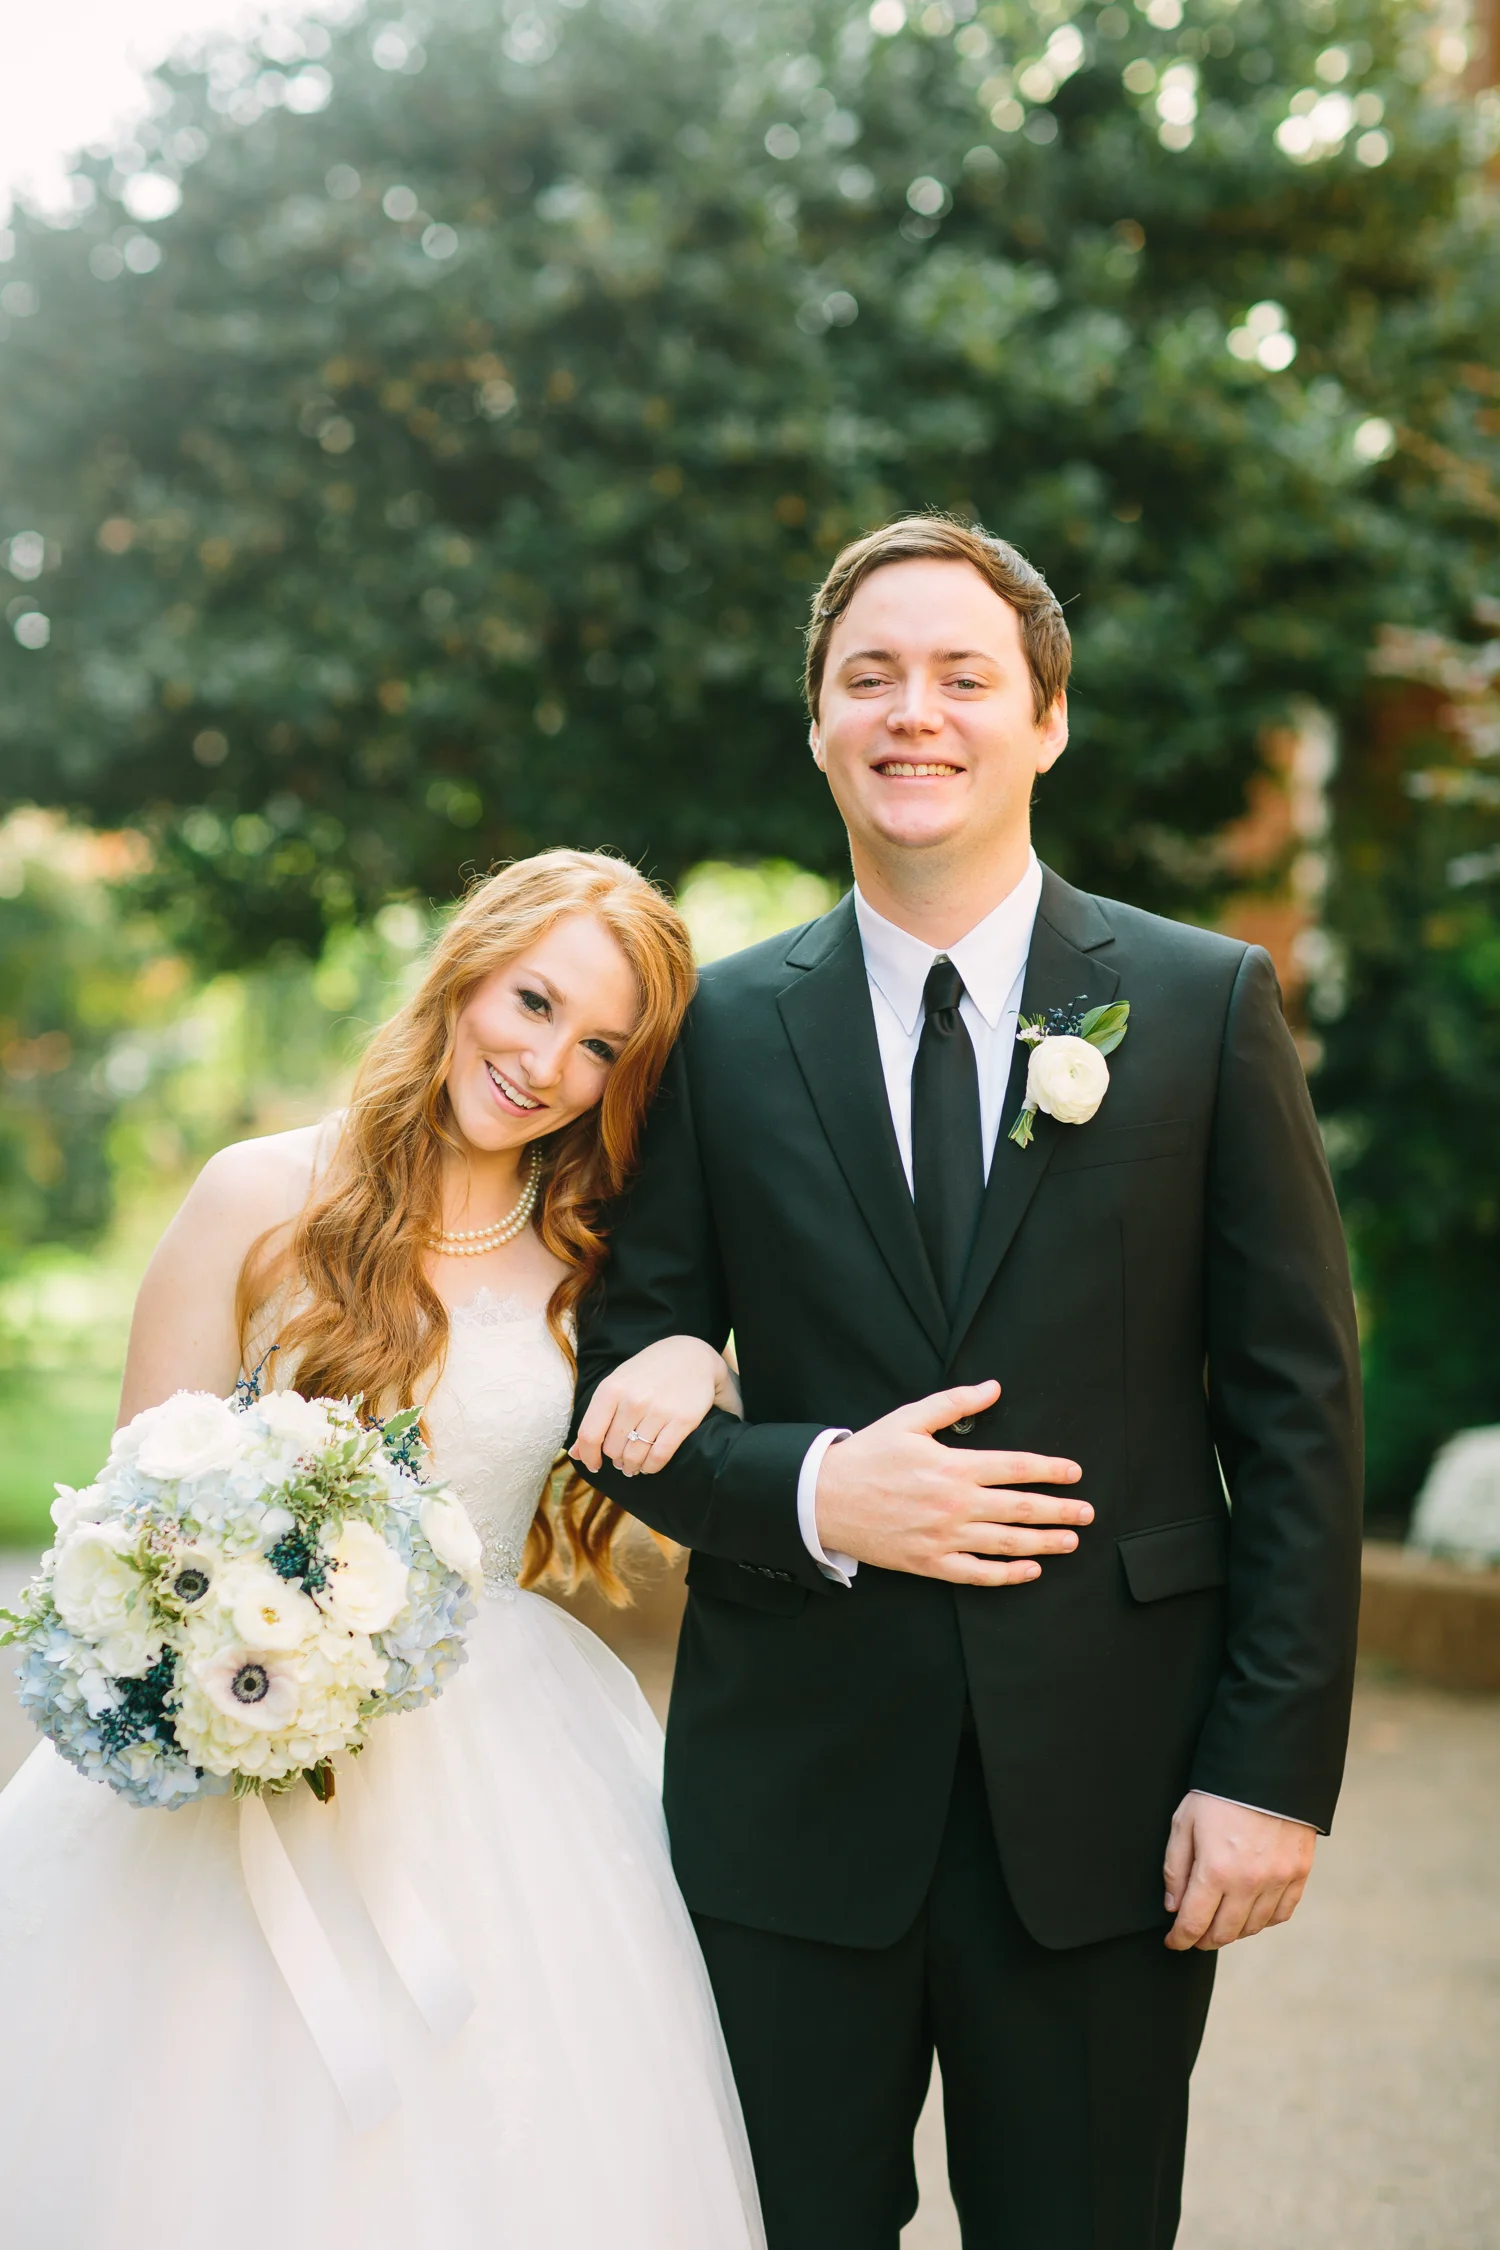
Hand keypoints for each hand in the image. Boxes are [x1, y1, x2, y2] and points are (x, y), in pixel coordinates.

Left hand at [570, 1336, 741, 1477]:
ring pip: (635, 1456)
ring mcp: (658, 1410)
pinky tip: (649, 1464)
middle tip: (621, 1460)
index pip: (590, 1434)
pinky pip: (659, 1456)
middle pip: (612, 1449)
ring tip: (633, 1465)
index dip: (589, 1456)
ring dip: (632, 1466)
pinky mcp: (682, 1421)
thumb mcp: (617, 1385)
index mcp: (611, 1389)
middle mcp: (633, 1400)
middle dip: (614, 1460)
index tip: (594, 1465)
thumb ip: (596, 1417)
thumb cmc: (648, 1373)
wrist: (692, 1356)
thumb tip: (575, 1453)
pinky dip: (651, 1467)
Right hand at [813, 1379, 1089, 1586]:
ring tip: (1069, 1541)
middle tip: (1086, 1513)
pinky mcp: (930, 1563)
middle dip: (1060, 1511)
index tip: (1074, 1474)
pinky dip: (1008, 1574)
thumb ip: (955, 1403)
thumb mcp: (909, 1419)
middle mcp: (955, 1504)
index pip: (1016, 1467)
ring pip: (1007, 1543)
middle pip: (1021, 1508)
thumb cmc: (867, 1457)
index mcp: (953, 1466)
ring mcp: (944, 1537)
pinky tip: (1030, 1570)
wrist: (823, 1498)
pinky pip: (978, 1573)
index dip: (1051, 1470)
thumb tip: (993, 1388)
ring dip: (1044, 1542)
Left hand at [1163, 1791, 1315, 1950]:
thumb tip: (1173, 1905)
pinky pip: (1281, 1914)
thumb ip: (1175, 1867)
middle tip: (1194, 1935)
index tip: (1173, 1941)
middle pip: (1224, 1933)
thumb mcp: (1184, 1822)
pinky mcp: (1298, 1874)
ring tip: (1220, 1923)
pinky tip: (1251, 1913)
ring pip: (1253, 1927)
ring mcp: (1277, 1880)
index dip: (1179, 1939)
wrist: (1269, 1768)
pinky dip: (1263, 1920)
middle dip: (1204, 1939)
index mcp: (1216, 1871)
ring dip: (1233, 1931)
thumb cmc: (1220, 1793)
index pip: (1194, 1923)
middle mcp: (1249, 1883)